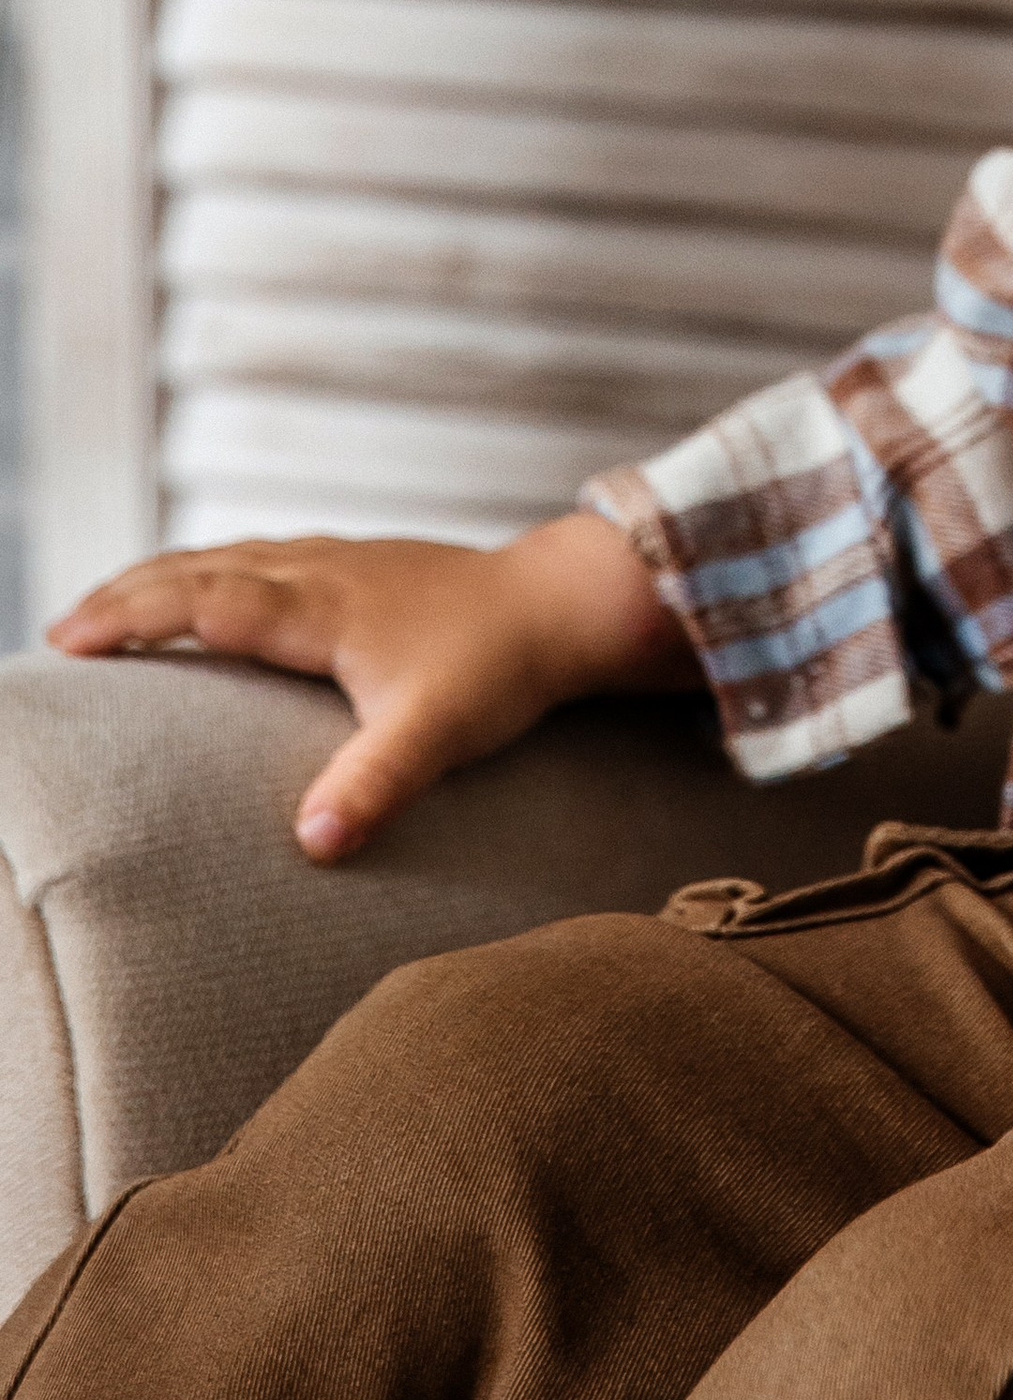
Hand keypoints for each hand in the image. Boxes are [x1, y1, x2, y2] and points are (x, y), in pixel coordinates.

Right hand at [47, 512, 692, 862]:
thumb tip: (310, 844)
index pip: (205, 602)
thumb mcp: (437, 732)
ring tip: (112, 607)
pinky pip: (264, 556)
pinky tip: (212, 590)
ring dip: (166, 577)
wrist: (566, 603)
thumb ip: (373, 785)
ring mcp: (342, 560)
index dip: (133, 616)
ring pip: (232, 555)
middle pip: (202, 568)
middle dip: (126, 594)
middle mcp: (321, 570)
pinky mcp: (363, 565)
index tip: (67, 639)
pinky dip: (214, 570)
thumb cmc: (502, 665)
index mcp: (321, 606)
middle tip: (59, 629)